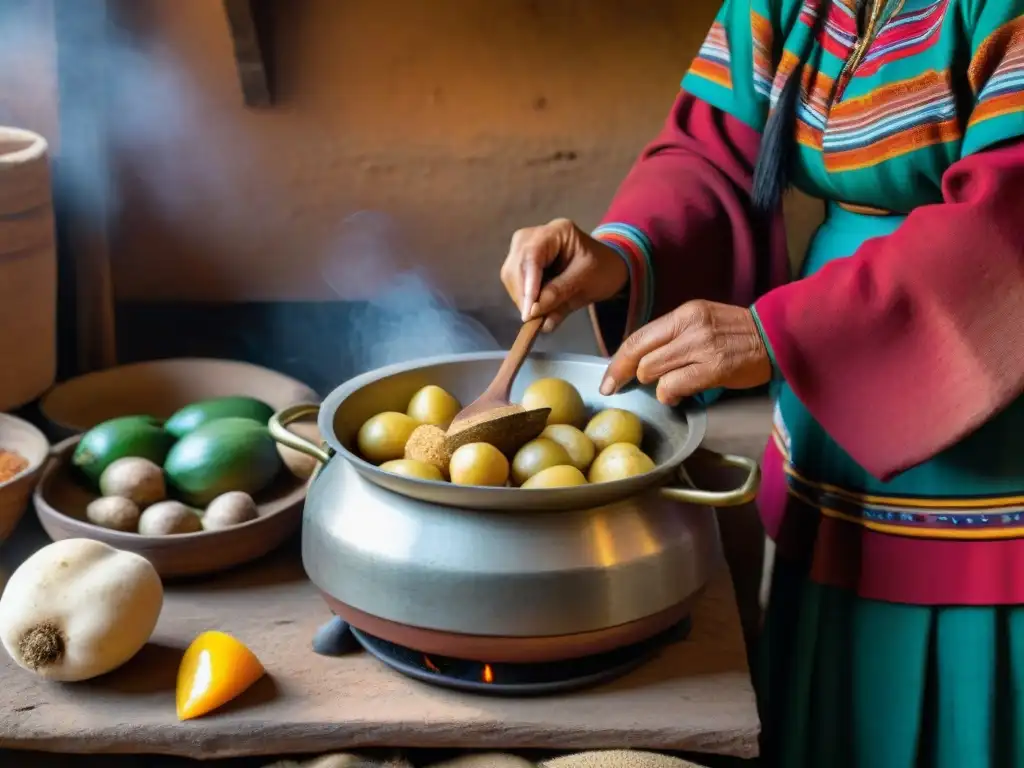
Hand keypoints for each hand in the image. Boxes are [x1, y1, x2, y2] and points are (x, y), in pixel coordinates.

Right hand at [501, 218, 628, 331]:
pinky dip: (522, 296)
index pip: (532, 255)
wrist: (607, 267)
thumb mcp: (586, 282)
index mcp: (558, 231)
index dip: (528, 284)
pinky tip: (534, 307)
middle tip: (531, 319)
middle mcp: (536, 234)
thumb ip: (559, 295)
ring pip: (510, 273)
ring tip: (536, 316)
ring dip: (520, 297)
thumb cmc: (602, 270)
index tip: (528, 311)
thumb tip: (533, 313)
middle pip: (516, 264)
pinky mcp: (523, 260)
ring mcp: (526, 246)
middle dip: (522, 294)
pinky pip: (514, 280)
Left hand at [600, 300, 771, 404]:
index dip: (616, 362)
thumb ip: (672, 337)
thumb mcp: (702, 322)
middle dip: (628, 376)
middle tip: (626, 388)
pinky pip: (673, 386)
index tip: (608, 380)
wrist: (778, 336)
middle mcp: (689, 326)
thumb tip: (641, 360)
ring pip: (652, 371)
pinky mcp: (714, 367)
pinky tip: (678, 396)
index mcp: (683, 314)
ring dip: (655, 385)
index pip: (637, 337)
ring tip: (670, 387)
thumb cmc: (738, 334)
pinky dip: (669, 395)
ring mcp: (701, 346)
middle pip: (639, 356)